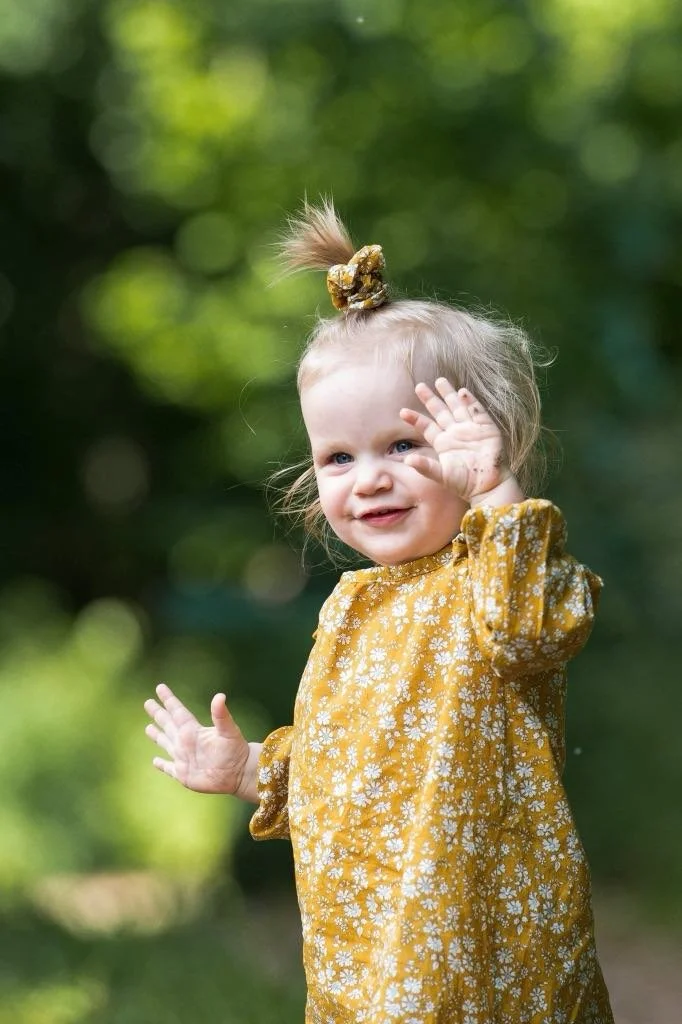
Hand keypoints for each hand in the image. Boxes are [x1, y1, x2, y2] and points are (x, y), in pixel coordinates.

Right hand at [144, 683, 258, 800]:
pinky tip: (155, 761)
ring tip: (148, 728)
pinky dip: (161, 764)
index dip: (168, 700)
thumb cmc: (235, 750)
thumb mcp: (228, 730)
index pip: (177, 711)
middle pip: (168, 724)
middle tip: (147, 702)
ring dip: (157, 736)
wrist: (238, 774)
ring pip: (166, 743)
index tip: (160, 687)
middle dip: (158, 714)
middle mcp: (186, 742)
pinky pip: (168, 768)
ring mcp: (183, 758)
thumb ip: (221, 714)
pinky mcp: (183, 774)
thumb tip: (220, 695)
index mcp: (194, 730)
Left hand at [400, 378, 514, 501]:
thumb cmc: (464, 483)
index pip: (427, 427)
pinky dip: (471, 402)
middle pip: (441, 411)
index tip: (402, 412)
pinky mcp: (486, 428)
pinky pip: (477, 411)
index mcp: (443, 443)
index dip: (415, 419)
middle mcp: (455, 433)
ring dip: (449, 394)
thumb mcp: (441, 475)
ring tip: (439, 380)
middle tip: (419, 386)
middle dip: (431, 399)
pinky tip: (463, 392)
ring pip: (457, 407)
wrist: (488, 485)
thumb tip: (408, 460)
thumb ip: (426, 467)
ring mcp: (471, 429)